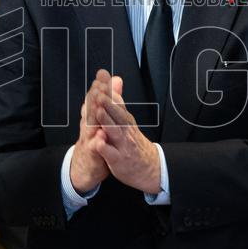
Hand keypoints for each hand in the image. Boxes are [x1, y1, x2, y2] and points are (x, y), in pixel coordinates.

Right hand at [69, 70, 111, 193]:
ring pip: (90, 127)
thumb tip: (115, 80)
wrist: (85, 167)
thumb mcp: (102, 120)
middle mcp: (88, 126)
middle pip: (90, 108)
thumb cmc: (95, 141)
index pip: (95, 98)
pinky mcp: (92, 154)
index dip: (98, 86)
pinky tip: (101, 138)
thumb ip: (109, 99)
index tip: (102, 74)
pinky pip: (95, 149)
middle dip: (94, 96)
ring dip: (93, 117)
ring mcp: (88, 140)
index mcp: (92, 117)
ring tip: (98, 107)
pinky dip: (98, 143)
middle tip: (99, 84)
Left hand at [90, 71, 161, 193]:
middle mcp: (125, 130)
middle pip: (117, 115)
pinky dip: (104, 148)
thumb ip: (118, 102)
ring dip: (106, 121)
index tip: (101, 82)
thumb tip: (114, 81)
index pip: (118, 104)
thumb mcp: (127, 121)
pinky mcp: (118, 159)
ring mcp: (122, 145)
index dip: (109, 94)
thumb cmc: (133, 142)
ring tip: (98, 112)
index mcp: (125, 120)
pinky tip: (98, 143)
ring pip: (114, 132)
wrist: (149, 167)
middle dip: (108, 104)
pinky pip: (111, 153)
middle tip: (99, 94)